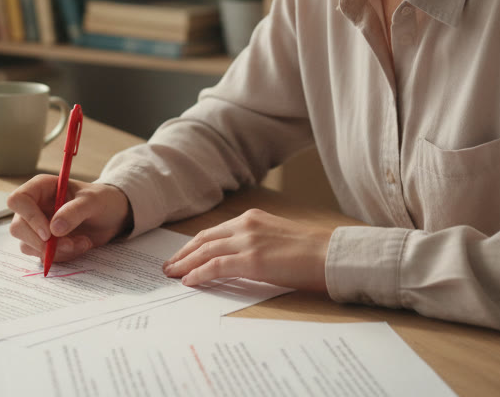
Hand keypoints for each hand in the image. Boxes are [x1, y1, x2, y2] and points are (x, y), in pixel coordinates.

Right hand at [6, 176, 130, 264]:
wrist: (112, 216)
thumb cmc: (101, 200)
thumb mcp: (93, 201)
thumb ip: (74, 212)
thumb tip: (54, 229)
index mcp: (41, 188)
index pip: (18, 200)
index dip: (29, 217)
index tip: (48, 233)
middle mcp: (34, 207)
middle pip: (18, 228)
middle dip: (42, 242)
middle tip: (69, 244)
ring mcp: (37, 227)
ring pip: (28, 246)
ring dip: (56, 251)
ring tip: (83, 242)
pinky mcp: (45, 243)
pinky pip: (43, 256)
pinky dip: (63, 256)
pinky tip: (81, 245)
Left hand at [163, 209, 332, 291]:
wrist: (330, 254)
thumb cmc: (311, 251)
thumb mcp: (277, 238)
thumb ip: (255, 242)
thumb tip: (237, 259)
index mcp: (252, 218)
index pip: (214, 231)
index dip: (194, 245)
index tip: (182, 255)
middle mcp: (246, 225)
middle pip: (204, 239)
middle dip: (183, 254)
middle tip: (169, 266)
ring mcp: (247, 242)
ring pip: (205, 252)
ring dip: (185, 264)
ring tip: (172, 275)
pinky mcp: (251, 260)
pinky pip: (215, 266)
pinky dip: (199, 274)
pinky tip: (189, 282)